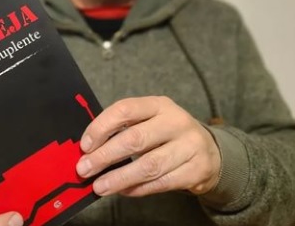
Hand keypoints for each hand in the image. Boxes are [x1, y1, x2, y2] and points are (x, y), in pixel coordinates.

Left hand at [75, 96, 220, 196]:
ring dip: (119, 178)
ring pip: (148, 165)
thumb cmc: (168, 133)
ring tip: (100, 186)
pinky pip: (162, 182)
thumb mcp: (151, 120)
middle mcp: (175, 121)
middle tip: (85, 168)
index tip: (85, 144)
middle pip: (135, 139)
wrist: (209, 150)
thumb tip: (90, 147)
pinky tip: (123, 190)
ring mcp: (189, 146)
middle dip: (105, 156)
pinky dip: (139, 188)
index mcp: (159, 104)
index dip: (101, 126)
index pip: (125, 109)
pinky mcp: (196, 170)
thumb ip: (124, 128)